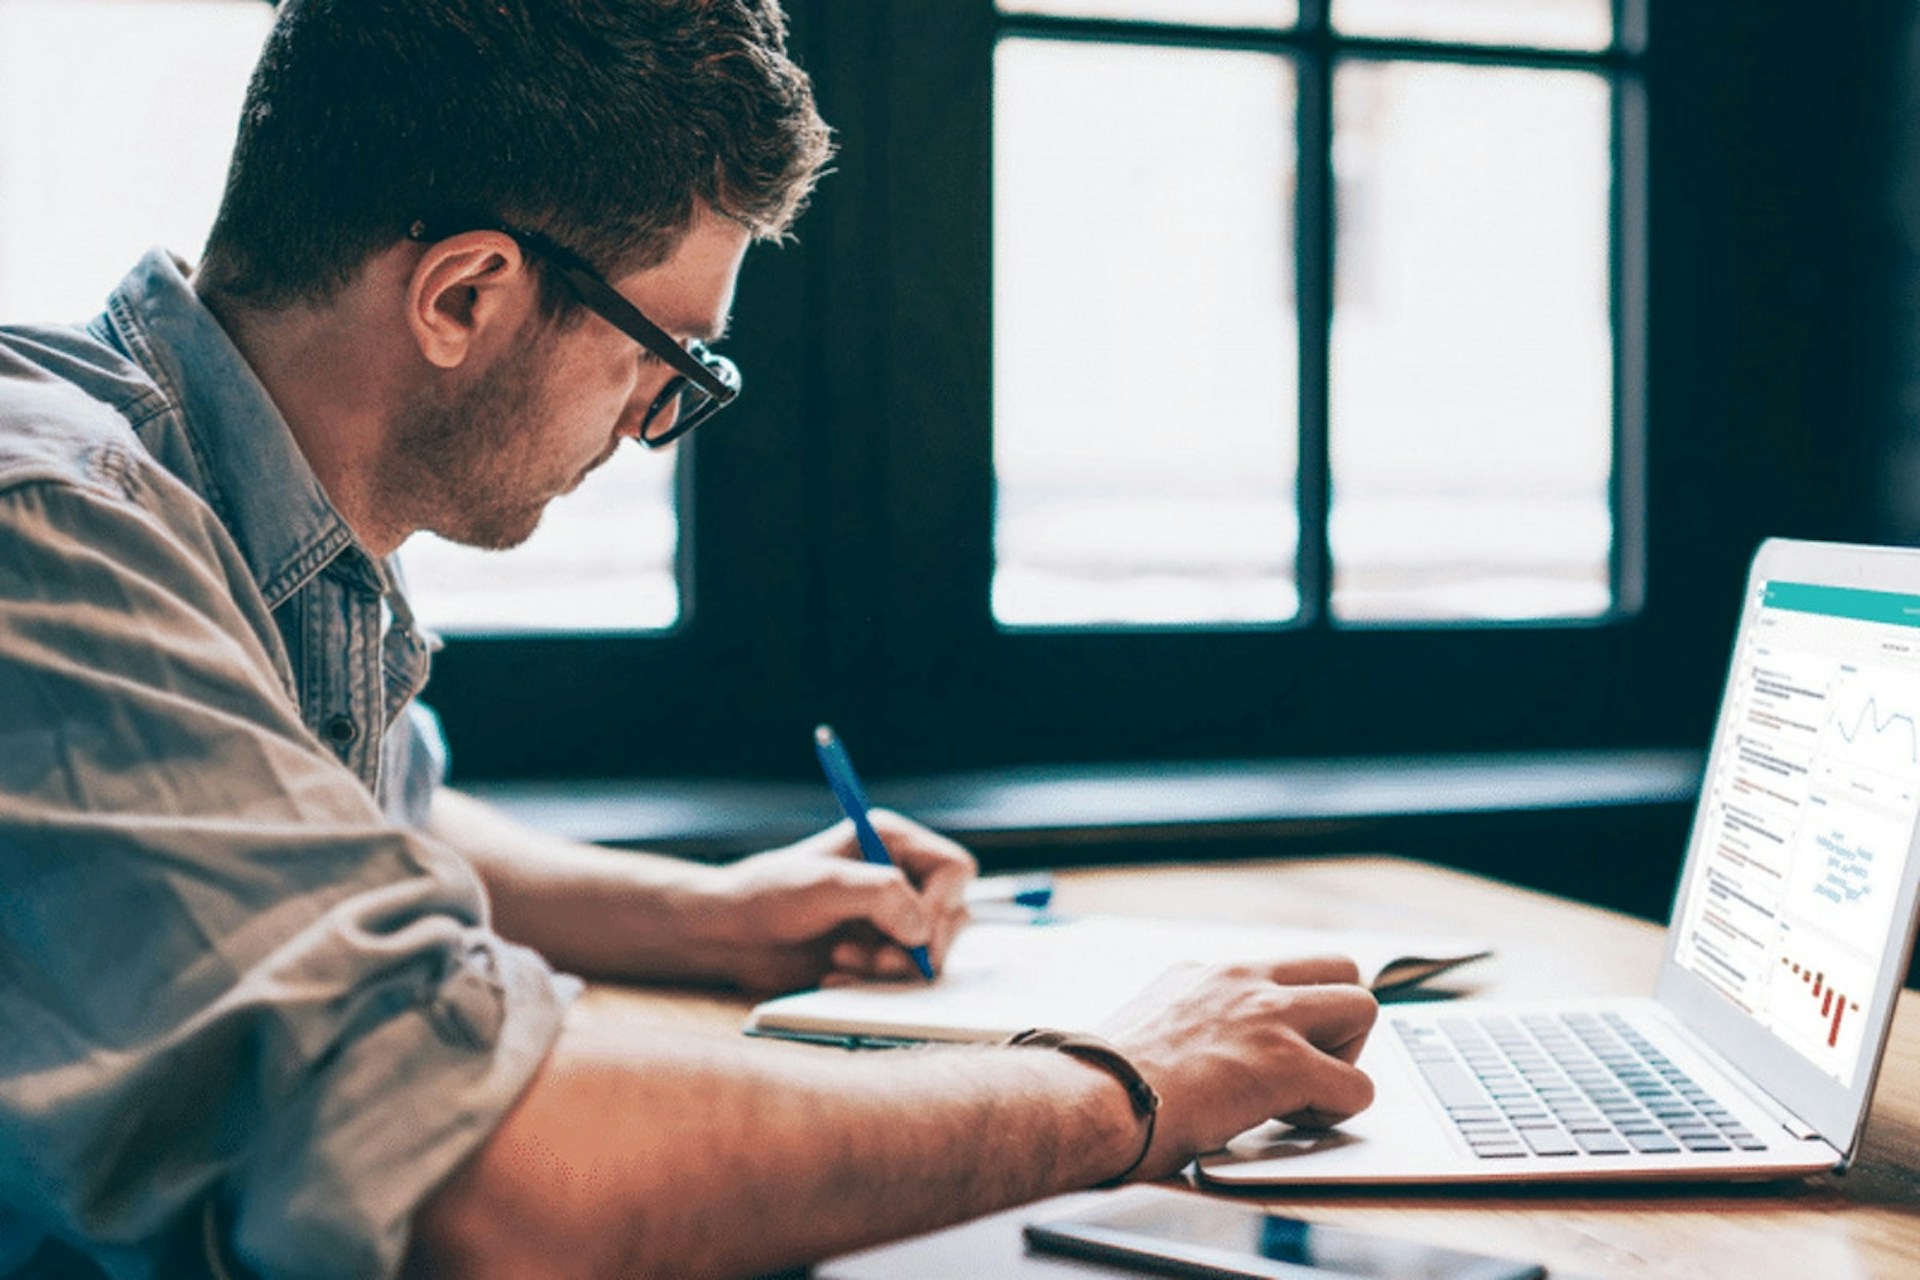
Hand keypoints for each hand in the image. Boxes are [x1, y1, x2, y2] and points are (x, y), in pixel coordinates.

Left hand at [697, 810, 976, 992]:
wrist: (730, 934)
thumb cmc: (769, 896)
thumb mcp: (826, 886)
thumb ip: (883, 896)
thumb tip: (924, 931)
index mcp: (892, 841)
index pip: (955, 869)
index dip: (942, 903)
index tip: (913, 929)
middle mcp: (900, 875)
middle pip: (952, 915)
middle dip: (917, 945)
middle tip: (879, 960)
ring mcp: (891, 917)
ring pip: (931, 951)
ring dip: (893, 966)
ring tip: (844, 962)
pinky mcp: (877, 952)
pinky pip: (904, 976)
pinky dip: (876, 982)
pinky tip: (837, 975)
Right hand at [1095, 956, 1377, 1180]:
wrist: (1092, 1099)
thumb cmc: (1103, 1083)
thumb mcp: (1148, 1027)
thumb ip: (1187, 1025)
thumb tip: (1197, 1056)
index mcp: (1206, 974)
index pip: (1281, 971)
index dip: (1291, 1015)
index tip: (1273, 1050)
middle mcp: (1242, 980)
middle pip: (1340, 968)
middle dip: (1338, 1021)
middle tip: (1307, 1066)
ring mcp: (1267, 1016)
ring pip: (1363, 1007)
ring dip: (1347, 1057)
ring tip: (1306, 1094)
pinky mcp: (1285, 1064)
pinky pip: (1357, 1085)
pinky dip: (1337, 1111)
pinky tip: (1293, 1124)